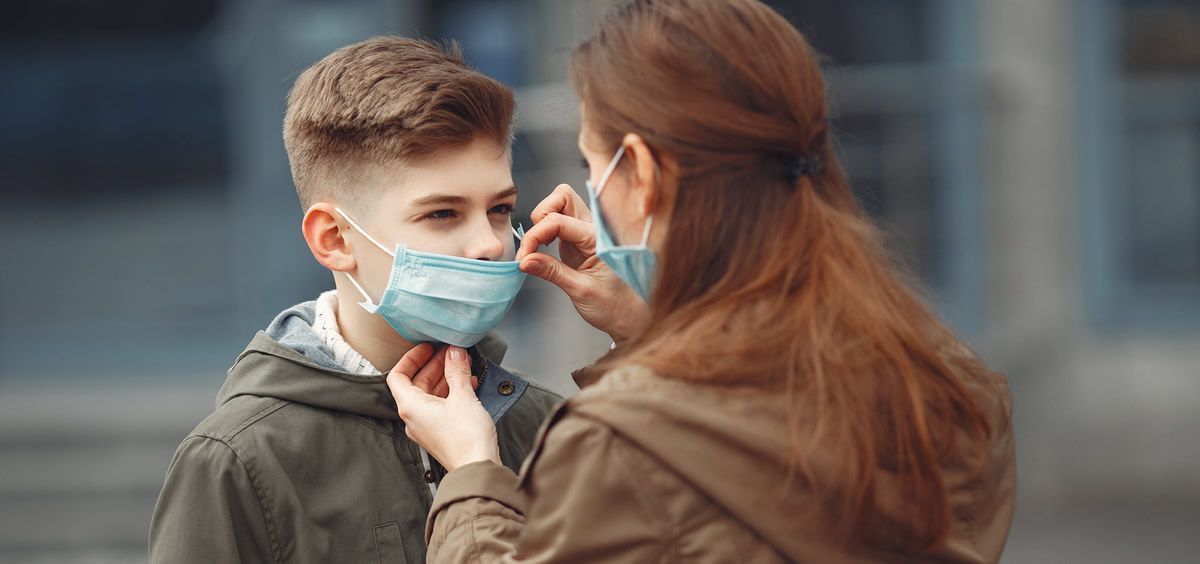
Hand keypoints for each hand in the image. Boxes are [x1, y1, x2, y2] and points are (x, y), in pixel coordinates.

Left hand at [387, 346, 498, 470]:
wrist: (478, 468)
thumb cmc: (466, 438)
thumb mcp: (462, 396)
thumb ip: (457, 371)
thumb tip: (454, 352)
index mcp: (410, 406)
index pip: (398, 375)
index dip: (411, 358)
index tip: (428, 347)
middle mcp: (414, 417)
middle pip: (416, 383)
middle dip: (434, 365)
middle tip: (451, 352)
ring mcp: (427, 426)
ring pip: (430, 394)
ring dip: (445, 377)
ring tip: (462, 364)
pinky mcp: (441, 432)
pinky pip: (440, 406)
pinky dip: (451, 392)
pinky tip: (469, 383)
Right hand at [516, 184, 650, 343]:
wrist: (630, 317)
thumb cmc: (615, 306)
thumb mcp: (581, 292)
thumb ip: (552, 272)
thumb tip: (525, 260)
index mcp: (599, 239)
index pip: (559, 220)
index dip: (535, 235)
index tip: (523, 258)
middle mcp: (594, 230)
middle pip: (563, 197)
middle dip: (541, 214)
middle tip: (533, 244)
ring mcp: (586, 233)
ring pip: (561, 204)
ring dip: (543, 220)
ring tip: (536, 249)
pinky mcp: (578, 241)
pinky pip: (559, 222)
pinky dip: (545, 230)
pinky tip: (541, 250)